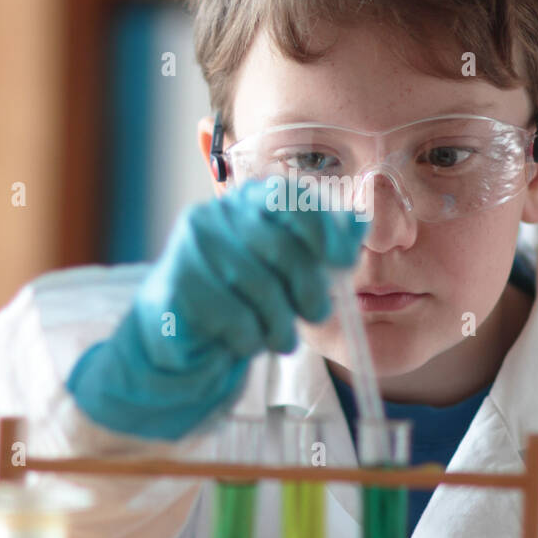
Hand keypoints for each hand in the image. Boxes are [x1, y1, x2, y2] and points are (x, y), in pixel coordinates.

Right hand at [67, 180, 366, 439]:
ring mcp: (193, 247)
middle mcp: (218, 214)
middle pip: (284, 249)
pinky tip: (244, 341)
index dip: (324, 229)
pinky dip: (250, 339)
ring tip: (280, 338)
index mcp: (249, 200)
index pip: (293, 196)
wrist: (177, 329)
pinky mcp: (177, 285)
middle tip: (316, 314)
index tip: (343, 263)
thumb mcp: (288, 267)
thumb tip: (361, 223)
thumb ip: (323, 244)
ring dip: (280, 326)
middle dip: (310, 291)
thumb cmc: (242, 294)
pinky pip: (234, 318)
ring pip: (261, 289)